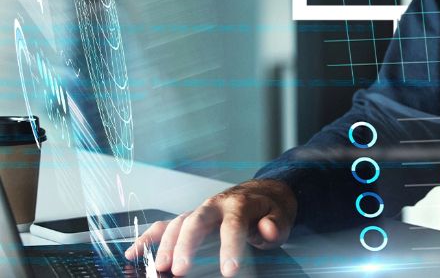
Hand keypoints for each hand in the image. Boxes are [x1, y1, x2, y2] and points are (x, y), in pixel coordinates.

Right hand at [124, 178, 296, 276]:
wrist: (261, 193)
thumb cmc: (268, 208)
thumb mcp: (281, 216)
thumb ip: (275, 225)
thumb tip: (267, 229)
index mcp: (240, 204)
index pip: (234, 224)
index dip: (231, 246)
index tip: (230, 270)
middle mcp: (215, 205)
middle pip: (197, 221)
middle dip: (187, 245)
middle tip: (181, 269)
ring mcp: (199, 211)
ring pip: (178, 224)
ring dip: (166, 245)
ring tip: (160, 268)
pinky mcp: (188, 219)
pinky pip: (164, 226)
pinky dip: (148, 238)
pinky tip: (134, 254)